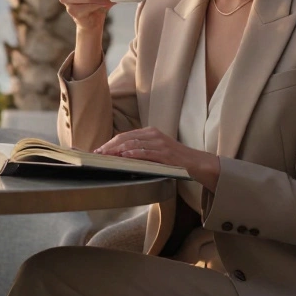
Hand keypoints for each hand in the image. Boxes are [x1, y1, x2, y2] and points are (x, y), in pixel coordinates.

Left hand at [94, 127, 220, 189]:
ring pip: (134, 144)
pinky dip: (134, 154)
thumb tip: (120, 156)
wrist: (197, 163)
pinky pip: (146, 152)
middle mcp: (154, 134)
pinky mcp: (165, 153)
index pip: (125, 135)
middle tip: (98, 154)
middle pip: (126, 138)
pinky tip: (124, 157)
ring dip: (118, 150)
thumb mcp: (156, 150)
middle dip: (110, 146)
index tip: (99, 150)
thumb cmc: (175, 160)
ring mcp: (160, 143)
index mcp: (150, 132)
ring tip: (106, 156)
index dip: (110, 142)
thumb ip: (141, 150)